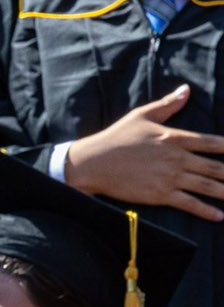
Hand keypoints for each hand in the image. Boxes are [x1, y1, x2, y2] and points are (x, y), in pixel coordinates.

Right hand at [65, 84, 223, 220]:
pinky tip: (219, 216)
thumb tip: (186, 90)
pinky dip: (207, 211)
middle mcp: (177, 158)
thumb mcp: (141, 116)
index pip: (212, 142)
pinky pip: (190, 203)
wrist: (93, 162)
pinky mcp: (161, 194)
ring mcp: (170, 177)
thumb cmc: (116, 137)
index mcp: (174, 137)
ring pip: (208, 186)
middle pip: (216, 167)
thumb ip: (167, 105)